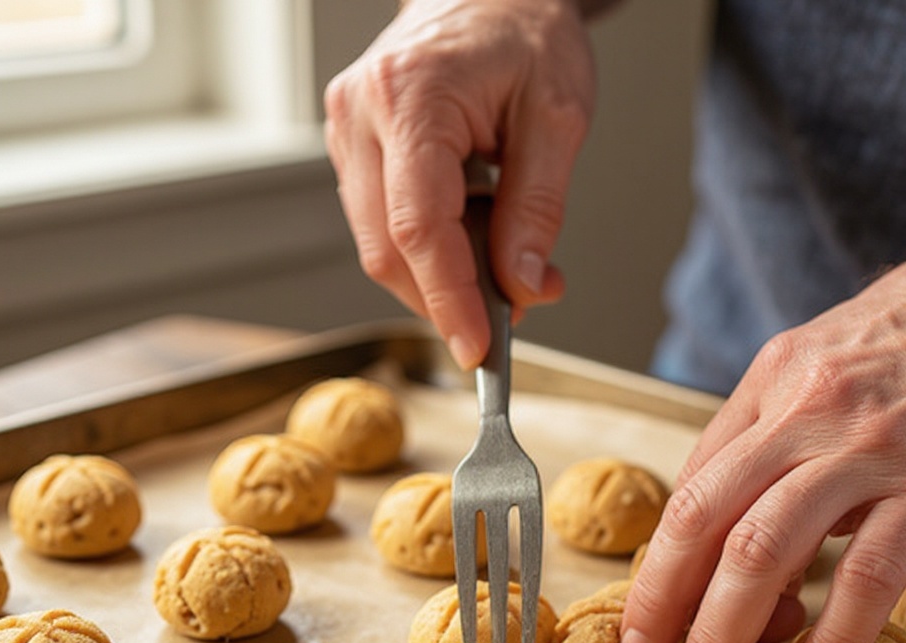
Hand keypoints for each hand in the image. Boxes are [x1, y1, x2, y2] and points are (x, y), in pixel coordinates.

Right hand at [324, 0, 595, 367]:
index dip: (448, 300)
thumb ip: (537, 207)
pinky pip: (385, 226)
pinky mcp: (356, 152)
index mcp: (410, 96)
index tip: (477, 347)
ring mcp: (349, 135)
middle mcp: (361, 116)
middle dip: (449, 299)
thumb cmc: (523, 30)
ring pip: (382, 247)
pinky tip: (474, 237)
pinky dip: (432, 253)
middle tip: (514, 309)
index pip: (418, 227)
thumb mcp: (557, 115)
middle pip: (389, 250)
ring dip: (443, 279)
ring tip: (506, 262)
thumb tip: (521, 283)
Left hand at [621, 204, 905, 642]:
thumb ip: (772, 434)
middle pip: (706, 520)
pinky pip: (868, 574)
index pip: (692, 485)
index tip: (644, 612)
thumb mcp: (822, 362)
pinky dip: (834, 638)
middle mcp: (803, 413)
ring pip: (764, 551)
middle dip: (664, 602)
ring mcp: (867, 450)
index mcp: (771, 383)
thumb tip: (733, 524)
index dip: (658, 560)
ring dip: (722, 632)